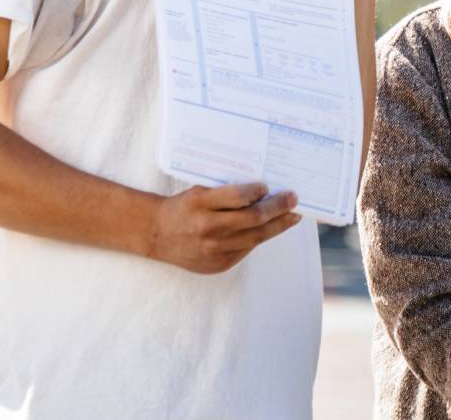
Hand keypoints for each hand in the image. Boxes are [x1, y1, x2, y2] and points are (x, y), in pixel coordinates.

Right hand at [146, 182, 302, 273]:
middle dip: (278, 207)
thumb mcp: (199, 192)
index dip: (257, 191)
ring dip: (278, 225)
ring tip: (292, 217)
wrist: (157, 234)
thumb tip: (263, 190)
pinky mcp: (218, 264)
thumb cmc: (183, 208)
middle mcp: (207, 227)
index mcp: (200, 203)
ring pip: (255, 237)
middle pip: (253, 218)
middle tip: (293, 199)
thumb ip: (225, 192)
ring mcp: (214, 249)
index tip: (268, 186)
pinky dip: (260, 237)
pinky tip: (270, 229)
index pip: (237, 196)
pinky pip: (246, 249)